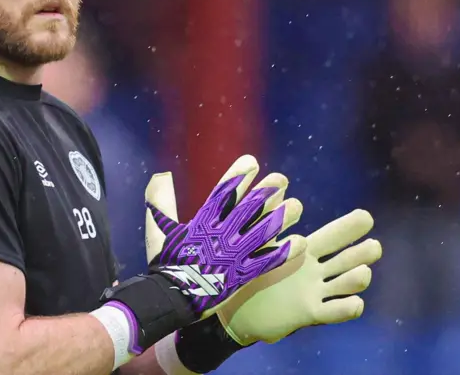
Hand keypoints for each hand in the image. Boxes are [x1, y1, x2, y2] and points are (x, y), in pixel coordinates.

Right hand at [145, 155, 305, 320]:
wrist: (170, 298)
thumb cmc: (165, 264)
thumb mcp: (159, 229)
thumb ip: (160, 200)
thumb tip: (160, 174)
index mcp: (202, 222)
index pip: (223, 193)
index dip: (237, 176)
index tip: (251, 162)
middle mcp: (221, 234)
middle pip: (248, 208)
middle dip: (266, 191)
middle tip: (282, 179)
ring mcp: (233, 255)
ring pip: (262, 232)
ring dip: (281, 218)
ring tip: (297, 206)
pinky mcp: (242, 275)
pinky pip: (268, 261)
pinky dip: (285, 252)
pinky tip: (300, 242)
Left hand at [217, 207, 382, 344]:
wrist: (236, 309)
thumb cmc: (249, 273)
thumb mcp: (259, 244)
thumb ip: (269, 217)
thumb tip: (276, 183)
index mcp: (305, 251)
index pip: (332, 236)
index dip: (349, 228)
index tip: (365, 216)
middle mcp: (316, 271)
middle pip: (346, 259)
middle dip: (362, 252)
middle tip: (375, 245)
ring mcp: (316, 292)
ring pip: (344, 284)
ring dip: (356, 279)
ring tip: (363, 272)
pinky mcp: (309, 313)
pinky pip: (332, 312)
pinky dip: (345, 309)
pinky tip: (355, 303)